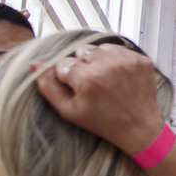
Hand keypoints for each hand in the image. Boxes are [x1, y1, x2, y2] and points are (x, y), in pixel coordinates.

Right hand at [33, 43, 164, 155]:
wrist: (139, 127)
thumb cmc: (102, 122)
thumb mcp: (68, 111)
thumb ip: (48, 87)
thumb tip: (35, 64)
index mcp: (87, 78)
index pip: (63, 63)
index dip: (67, 77)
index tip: (77, 88)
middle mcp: (107, 65)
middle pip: (81, 51)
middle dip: (82, 66)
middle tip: (92, 85)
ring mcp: (127, 60)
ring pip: (100, 48)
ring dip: (99, 60)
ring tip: (105, 80)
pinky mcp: (141, 60)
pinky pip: (119, 50)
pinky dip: (116, 60)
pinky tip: (118, 78)